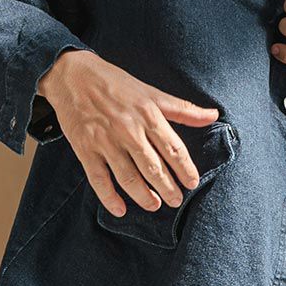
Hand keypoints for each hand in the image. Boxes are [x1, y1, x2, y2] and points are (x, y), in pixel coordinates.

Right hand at [40, 49, 219, 218]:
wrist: (73, 75)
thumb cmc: (115, 84)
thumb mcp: (151, 92)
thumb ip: (182, 109)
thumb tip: (213, 115)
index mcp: (148, 115)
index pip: (173, 148)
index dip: (185, 169)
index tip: (193, 183)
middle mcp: (128, 130)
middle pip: (153, 167)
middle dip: (168, 188)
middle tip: (177, 201)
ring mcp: (105, 141)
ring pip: (128, 177)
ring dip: (143, 196)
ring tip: (155, 205)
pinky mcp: (85, 149)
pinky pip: (99, 179)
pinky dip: (109, 197)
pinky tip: (120, 210)